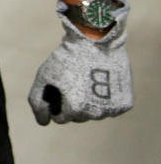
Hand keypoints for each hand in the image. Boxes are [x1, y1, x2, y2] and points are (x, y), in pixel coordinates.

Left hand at [27, 3, 132, 124]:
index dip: (56, 102)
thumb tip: (42, 122)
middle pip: (78, 117)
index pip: (60, 118)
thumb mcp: (44, 77)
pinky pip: (110, 107)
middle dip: (72, 103)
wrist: (95, 41)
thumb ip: (37, 102)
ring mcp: (112, 109)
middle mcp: (95, 113)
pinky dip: (105, 98)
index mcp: (74, 109)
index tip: (59, 87)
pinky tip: (101, 82)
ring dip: (89, 101)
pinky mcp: (125, 104)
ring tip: (87, 80)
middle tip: (73, 82)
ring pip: (95, 113)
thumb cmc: (66, 59)